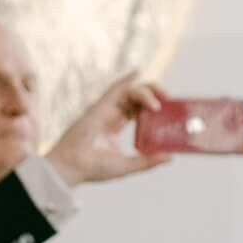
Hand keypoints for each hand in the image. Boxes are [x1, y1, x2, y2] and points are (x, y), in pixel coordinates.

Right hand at [46, 71, 166, 185]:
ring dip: (147, 90)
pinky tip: (137, 73)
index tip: (167, 109)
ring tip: (161, 99)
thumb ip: (147, 161)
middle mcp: (110, 116)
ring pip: (129, 91)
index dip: (152, 106)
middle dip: (154, 94)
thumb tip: (170, 157)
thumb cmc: (93, 168)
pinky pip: (115, 89)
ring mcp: (104, 110)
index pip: (136, 110)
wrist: (73, 168)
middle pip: (135, 97)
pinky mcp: (99, 107)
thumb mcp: (127, 165)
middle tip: (168, 99)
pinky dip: (126, 80)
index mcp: (114, 127)